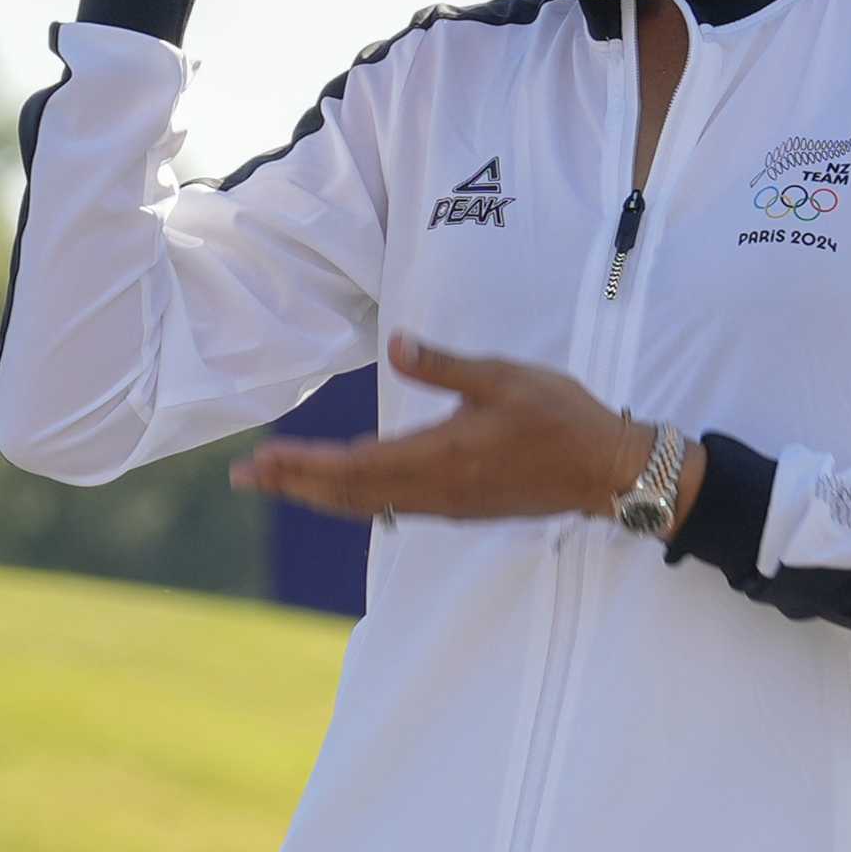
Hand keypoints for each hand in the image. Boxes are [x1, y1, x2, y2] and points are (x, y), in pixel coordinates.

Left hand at [229, 332, 646, 522]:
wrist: (606, 470)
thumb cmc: (559, 417)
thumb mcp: (504, 377)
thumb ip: (445, 365)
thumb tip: (396, 344)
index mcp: (439, 455)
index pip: (352, 466)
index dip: (301, 465)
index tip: (261, 459)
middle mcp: (434, 489)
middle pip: (347, 493)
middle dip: (293, 483)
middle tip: (245, 476)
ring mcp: (446, 504)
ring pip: (366, 504)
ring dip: (318, 493)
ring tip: (280, 483)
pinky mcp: (460, 507)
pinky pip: (392, 507)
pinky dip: (355, 498)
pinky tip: (345, 489)